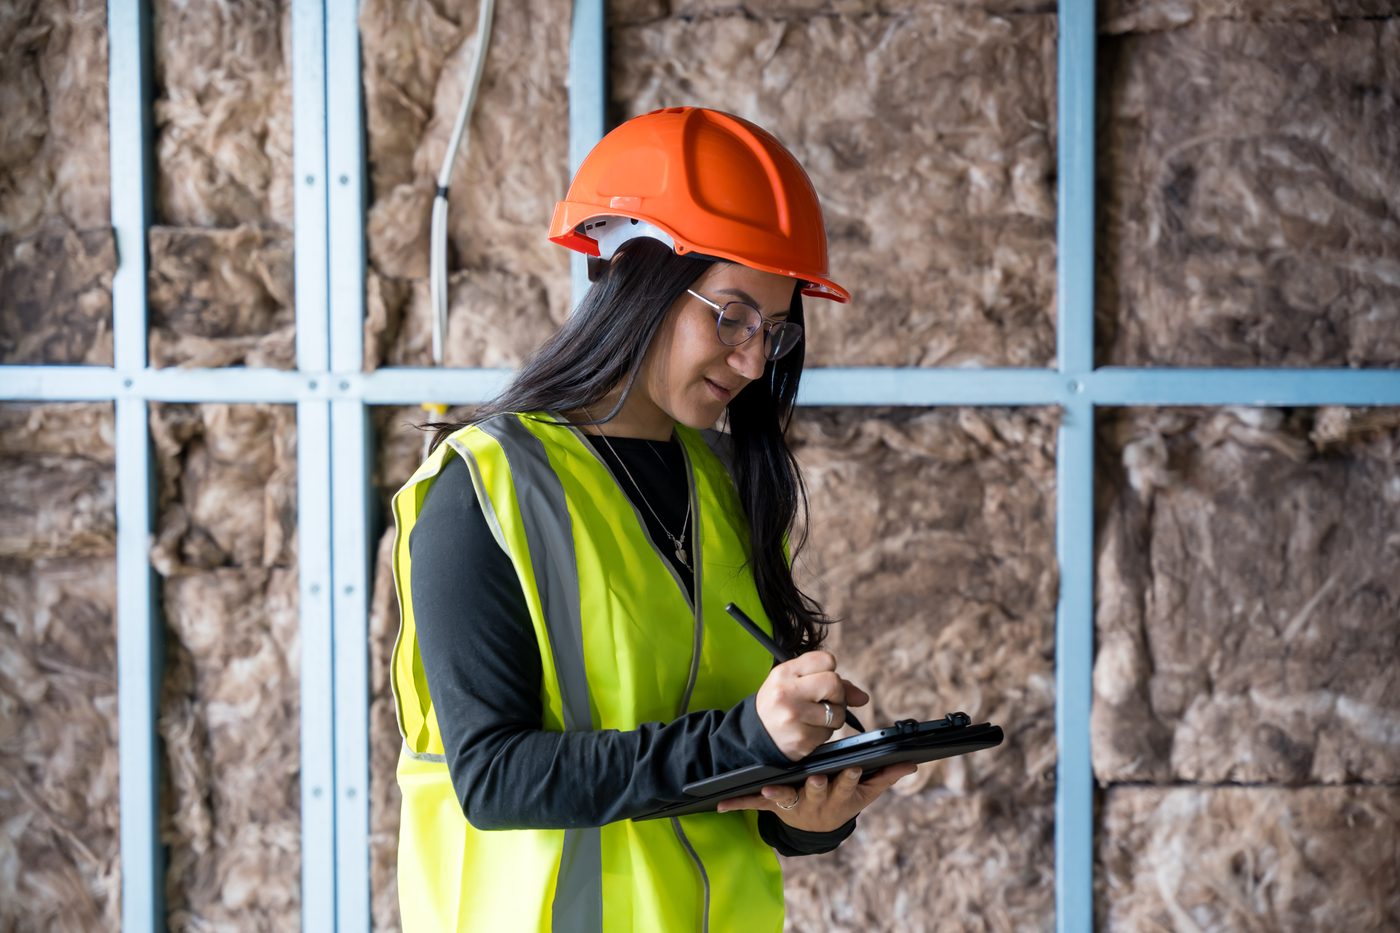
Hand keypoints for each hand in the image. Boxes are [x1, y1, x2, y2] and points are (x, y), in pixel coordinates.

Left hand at [715, 763, 916, 831]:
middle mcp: (816, 802)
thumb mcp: (865, 793)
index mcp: (839, 796)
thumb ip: (886, 777)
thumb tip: (910, 763)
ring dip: (780, 793)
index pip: (846, 784)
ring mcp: (794, 804)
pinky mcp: (774, 804)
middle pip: (817, 791)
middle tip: (817, 776)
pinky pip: (755, 803)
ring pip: (787, 797)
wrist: (816, 828)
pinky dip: (738, 803)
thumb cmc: (842, 800)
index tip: (853, 766)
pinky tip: (721, 804)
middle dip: (818, 785)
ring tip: (773, 788)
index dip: (848, 777)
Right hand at [755, 651, 870, 760]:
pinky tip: (807, 731)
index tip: (820, 681)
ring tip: (813, 718)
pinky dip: (823, 734)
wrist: (754, 734)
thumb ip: (830, 682)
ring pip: (837, 713)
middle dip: (837, 696)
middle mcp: (787, 692)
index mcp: (785, 672)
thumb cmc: (780, 704)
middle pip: (834, 683)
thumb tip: (863, 697)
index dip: (830, 671)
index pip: (826, 659)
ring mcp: (794, 717)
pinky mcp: (801, 739)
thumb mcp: (795, 683)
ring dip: (832, 718)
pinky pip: (828, 734)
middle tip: (824, 702)